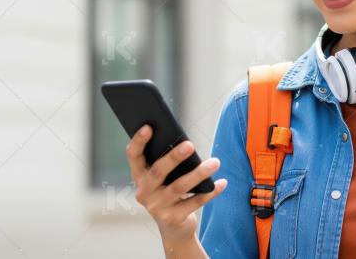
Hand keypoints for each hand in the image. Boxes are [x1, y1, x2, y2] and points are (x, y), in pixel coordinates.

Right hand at [126, 124, 227, 242]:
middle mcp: (144, 192)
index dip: (138, 141)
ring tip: (215, 162)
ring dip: (199, 173)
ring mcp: (157, 207)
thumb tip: (186, 144)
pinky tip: (222, 182)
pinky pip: (195, 202)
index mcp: (139, 176)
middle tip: (190, 145)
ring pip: (179, 187)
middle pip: (158, 171)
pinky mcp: (172, 219)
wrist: (173, 228)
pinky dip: (210, 192)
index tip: (148, 126)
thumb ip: (168, 162)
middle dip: (174, 157)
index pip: (133, 156)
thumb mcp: (165, 178)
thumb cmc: (170, 193)